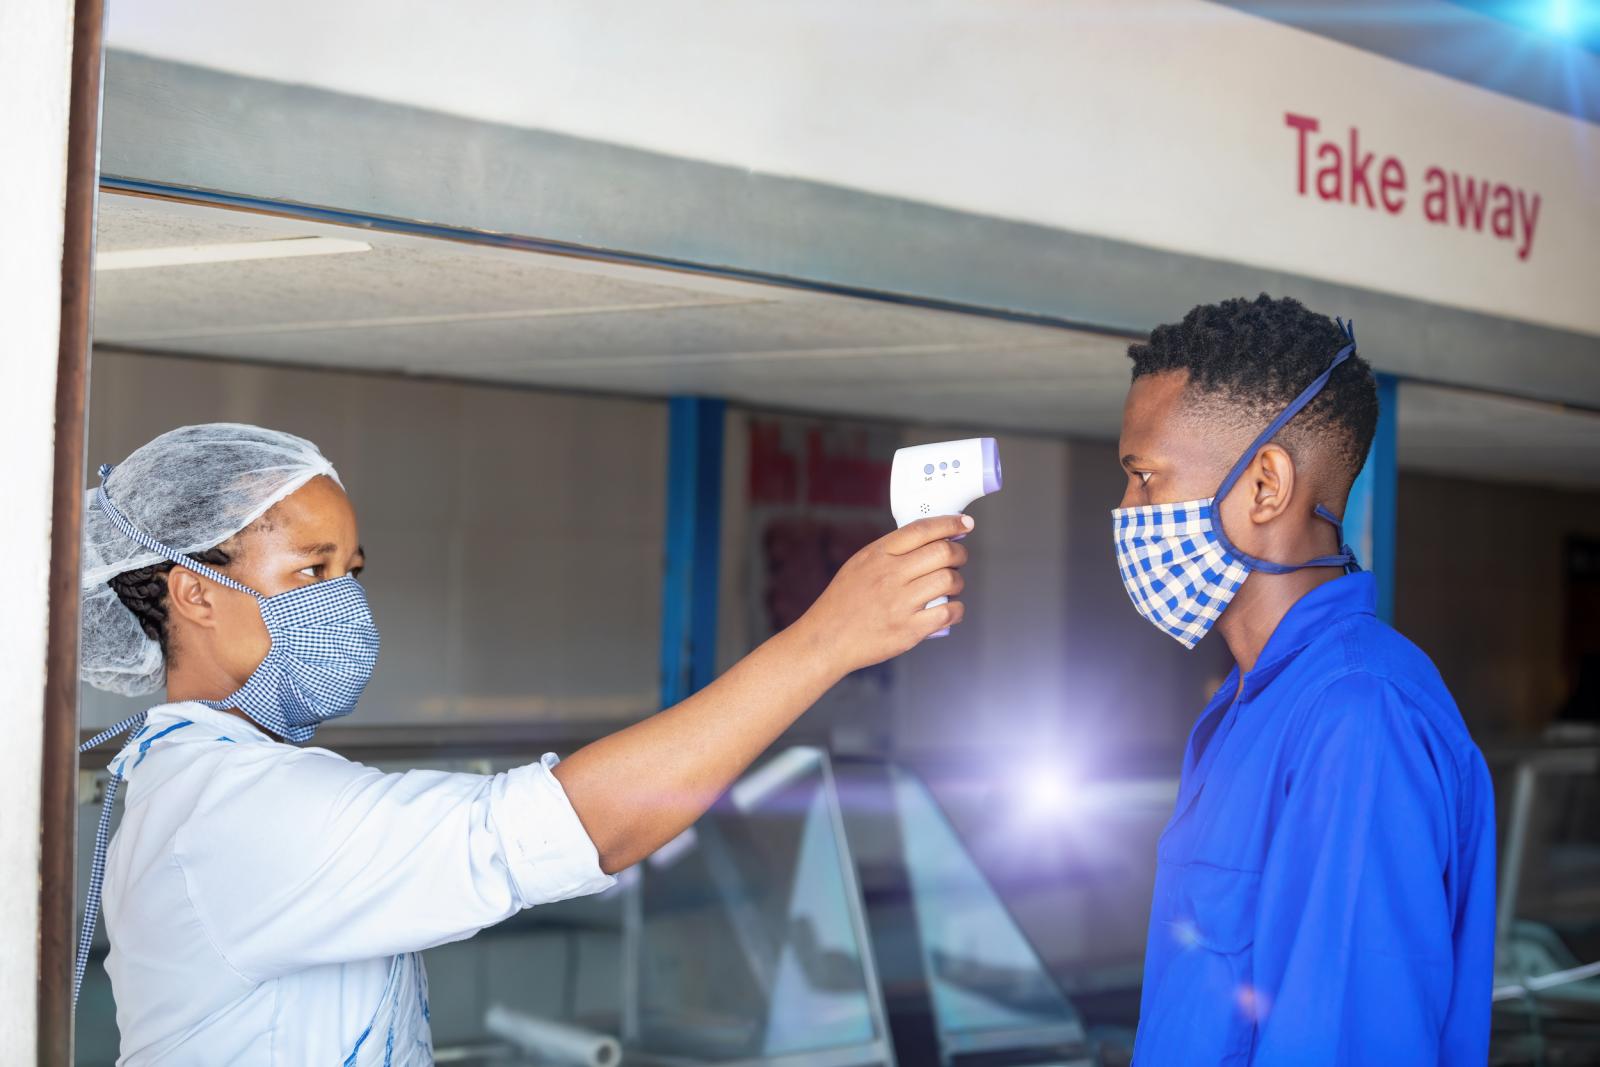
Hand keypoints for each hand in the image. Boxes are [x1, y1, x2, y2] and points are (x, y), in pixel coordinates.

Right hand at [793, 514, 971, 675]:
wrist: (826, 639)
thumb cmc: (842, 603)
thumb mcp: (859, 564)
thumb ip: (889, 551)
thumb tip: (927, 540)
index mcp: (878, 555)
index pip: (922, 530)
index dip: (949, 523)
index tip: (964, 524)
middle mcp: (890, 576)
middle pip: (942, 552)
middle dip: (959, 552)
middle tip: (958, 557)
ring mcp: (900, 603)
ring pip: (949, 580)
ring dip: (958, 581)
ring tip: (951, 585)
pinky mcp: (909, 630)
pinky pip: (948, 612)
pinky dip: (956, 609)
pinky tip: (950, 609)